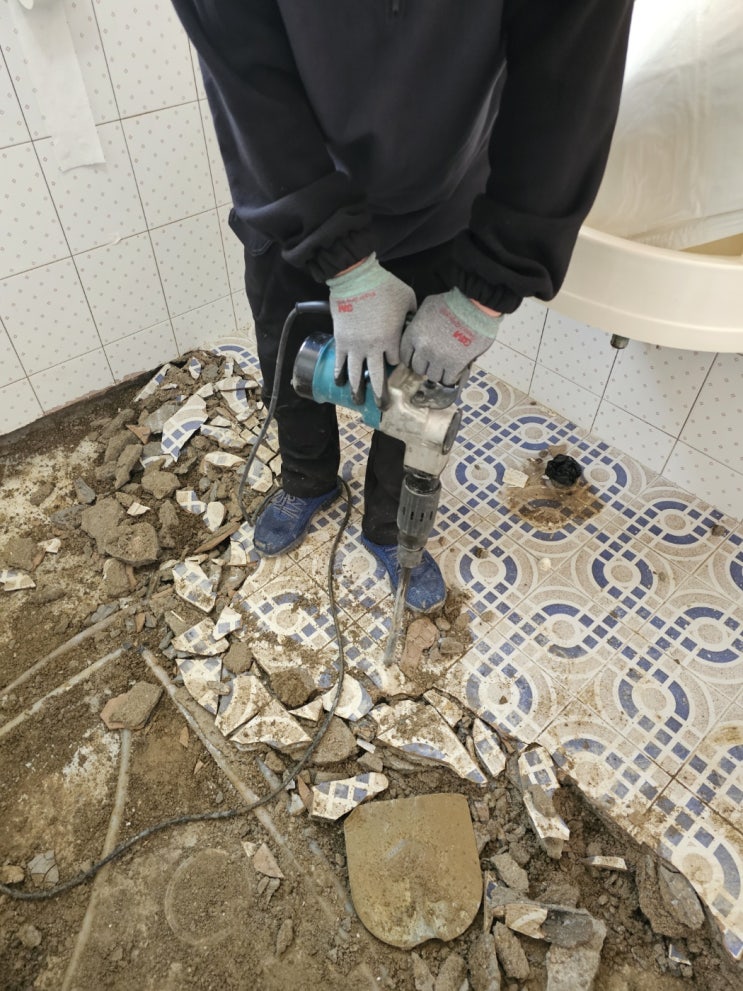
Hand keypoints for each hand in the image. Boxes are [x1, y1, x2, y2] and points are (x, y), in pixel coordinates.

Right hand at [327, 254, 415, 404]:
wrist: (355, 278)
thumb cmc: (383, 286)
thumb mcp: (407, 297)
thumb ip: (412, 310)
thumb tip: (414, 316)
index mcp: (391, 339)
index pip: (394, 361)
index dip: (394, 362)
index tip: (392, 360)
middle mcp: (373, 348)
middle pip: (376, 377)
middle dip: (379, 393)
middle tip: (382, 406)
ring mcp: (354, 346)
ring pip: (355, 374)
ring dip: (356, 389)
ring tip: (357, 401)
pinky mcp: (340, 340)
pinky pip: (339, 362)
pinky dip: (338, 374)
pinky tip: (338, 383)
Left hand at [400, 288, 502, 385]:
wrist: (476, 306)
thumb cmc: (454, 302)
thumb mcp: (428, 306)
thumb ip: (419, 321)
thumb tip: (418, 330)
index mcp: (414, 333)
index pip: (404, 356)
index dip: (412, 358)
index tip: (418, 358)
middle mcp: (423, 348)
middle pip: (418, 368)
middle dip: (425, 366)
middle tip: (433, 362)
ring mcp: (439, 357)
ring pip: (432, 376)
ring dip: (438, 372)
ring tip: (445, 366)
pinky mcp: (455, 364)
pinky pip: (448, 379)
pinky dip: (451, 377)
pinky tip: (454, 370)